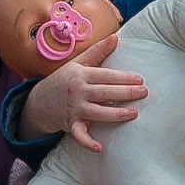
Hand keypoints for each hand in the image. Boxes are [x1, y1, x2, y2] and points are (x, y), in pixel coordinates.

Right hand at [20, 35, 145, 151]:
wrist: (40, 100)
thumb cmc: (65, 79)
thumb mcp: (78, 63)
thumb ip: (98, 51)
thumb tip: (115, 37)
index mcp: (81, 75)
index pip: (106, 76)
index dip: (123, 77)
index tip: (140, 79)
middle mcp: (77, 91)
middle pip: (105, 92)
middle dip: (126, 93)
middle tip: (144, 92)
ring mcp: (74, 109)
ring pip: (97, 113)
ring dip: (116, 115)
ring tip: (134, 114)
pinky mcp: (70, 124)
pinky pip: (79, 135)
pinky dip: (88, 142)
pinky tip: (100, 148)